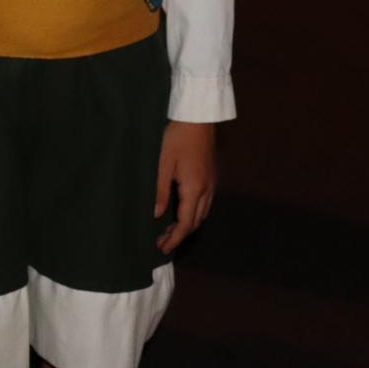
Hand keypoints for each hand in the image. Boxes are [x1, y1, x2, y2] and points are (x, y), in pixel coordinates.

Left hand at [155, 120, 216, 252]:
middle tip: (162, 241)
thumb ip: (160, 190)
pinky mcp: (211, 177)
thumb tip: (157, 214)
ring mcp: (211, 183)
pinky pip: (205, 203)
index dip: (175, 239)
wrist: (198, 119)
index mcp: (194, 189)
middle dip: (180, 234)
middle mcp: (207, 190)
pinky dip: (194, 213)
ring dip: (188, 224)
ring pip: (202, 213)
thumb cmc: (177, 138)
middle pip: (196, 222)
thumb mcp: (163, 163)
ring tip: (170, 229)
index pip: (186, 223)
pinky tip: (183, 211)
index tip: (162, 248)